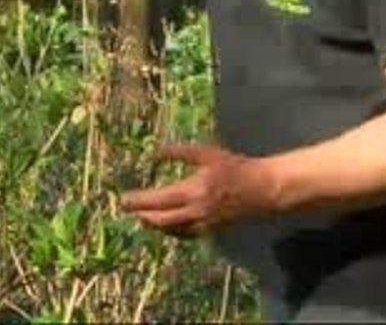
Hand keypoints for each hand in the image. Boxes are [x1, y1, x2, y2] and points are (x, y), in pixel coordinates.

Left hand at [120, 142, 277, 238]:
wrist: (262, 190)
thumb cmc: (235, 167)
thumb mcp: (208, 153)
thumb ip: (181, 152)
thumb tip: (157, 151)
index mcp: (194, 190)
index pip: (159, 200)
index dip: (139, 201)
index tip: (123, 199)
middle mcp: (196, 211)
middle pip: (161, 220)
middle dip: (142, 215)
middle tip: (127, 208)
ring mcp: (203, 224)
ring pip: (171, 230)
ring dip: (154, 224)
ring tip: (142, 216)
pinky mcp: (210, 230)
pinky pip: (185, 234)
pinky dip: (171, 230)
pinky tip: (166, 223)